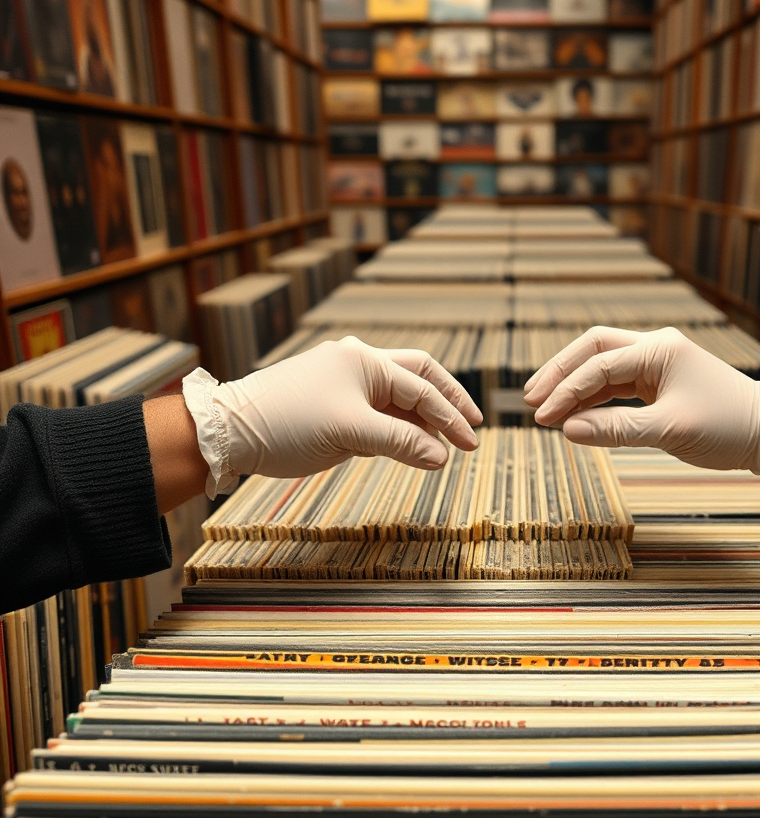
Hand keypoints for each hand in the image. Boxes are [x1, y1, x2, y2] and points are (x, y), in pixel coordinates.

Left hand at [183, 337, 482, 494]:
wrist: (229, 432)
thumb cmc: (286, 423)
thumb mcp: (350, 433)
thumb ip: (401, 443)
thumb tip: (442, 456)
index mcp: (365, 361)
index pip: (423, 388)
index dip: (451, 417)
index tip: (471, 443)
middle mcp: (358, 364)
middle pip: (418, 378)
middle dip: (447, 404)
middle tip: (472, 428)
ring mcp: (345, 383)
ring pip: (397, 399)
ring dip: (422, 422)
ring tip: (444, 447)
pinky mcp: (333, 405)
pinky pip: (377, 414)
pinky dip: (397, 430)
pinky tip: (410, 448)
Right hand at [523, 327, 759, 496]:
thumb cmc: (729, 428)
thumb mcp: (670, 430)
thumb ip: (616, 430)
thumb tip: (568, 430)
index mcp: (659, 349)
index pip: (598, 364)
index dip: (565, 390)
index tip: (541, 416)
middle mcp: (656, 348)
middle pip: (592, 349)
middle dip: (560, 373)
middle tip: (530, 400)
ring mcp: (658, 364)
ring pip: (602, 365)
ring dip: (574, 386)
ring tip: (544, 409)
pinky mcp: (660, 383)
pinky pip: (616, 384)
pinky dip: (593, 398)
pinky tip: (574, 414)